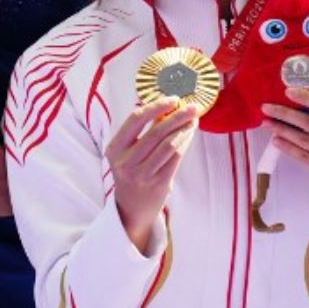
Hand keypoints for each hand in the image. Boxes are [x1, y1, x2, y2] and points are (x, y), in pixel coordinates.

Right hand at [106, 99, 200, 254]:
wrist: (131, 208)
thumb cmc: (131, 172)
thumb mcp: (126, 152)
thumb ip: (140, 131)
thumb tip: (164, 106)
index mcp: (115, 148)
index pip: (135, 120)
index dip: (156, 107)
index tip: (173, 99)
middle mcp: (126, 162)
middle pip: (156, 131)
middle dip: (177, 116)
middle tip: (192, 106)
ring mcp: (142, 174)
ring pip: (169, 144)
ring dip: (184, 128)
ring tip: (193, 118)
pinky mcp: (159, 183)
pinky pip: (176, 157)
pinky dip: (185, 141)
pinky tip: (190, 133)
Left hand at [263, 87, 308, 225]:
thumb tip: (308, 107)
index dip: (307, 98)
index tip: (288, 91)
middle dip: (285, 114)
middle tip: (267, 107)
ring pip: (304, 140)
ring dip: (282, 130)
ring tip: (267, 123)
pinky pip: (305, 157)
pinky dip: (289, 148)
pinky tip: (277, 141)